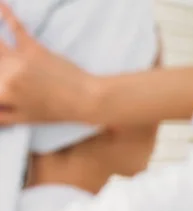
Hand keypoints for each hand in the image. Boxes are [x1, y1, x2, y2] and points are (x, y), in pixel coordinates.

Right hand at [0, 3, 93, 123]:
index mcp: (2, 92)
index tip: (0, 87)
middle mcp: (7, 72)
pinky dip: (7, 15)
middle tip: (4, 69)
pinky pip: (17, 28)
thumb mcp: (23, 118)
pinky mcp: (35, 48)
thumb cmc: (55, 112)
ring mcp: (20, 58)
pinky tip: (2, 4)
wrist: (86, 99)